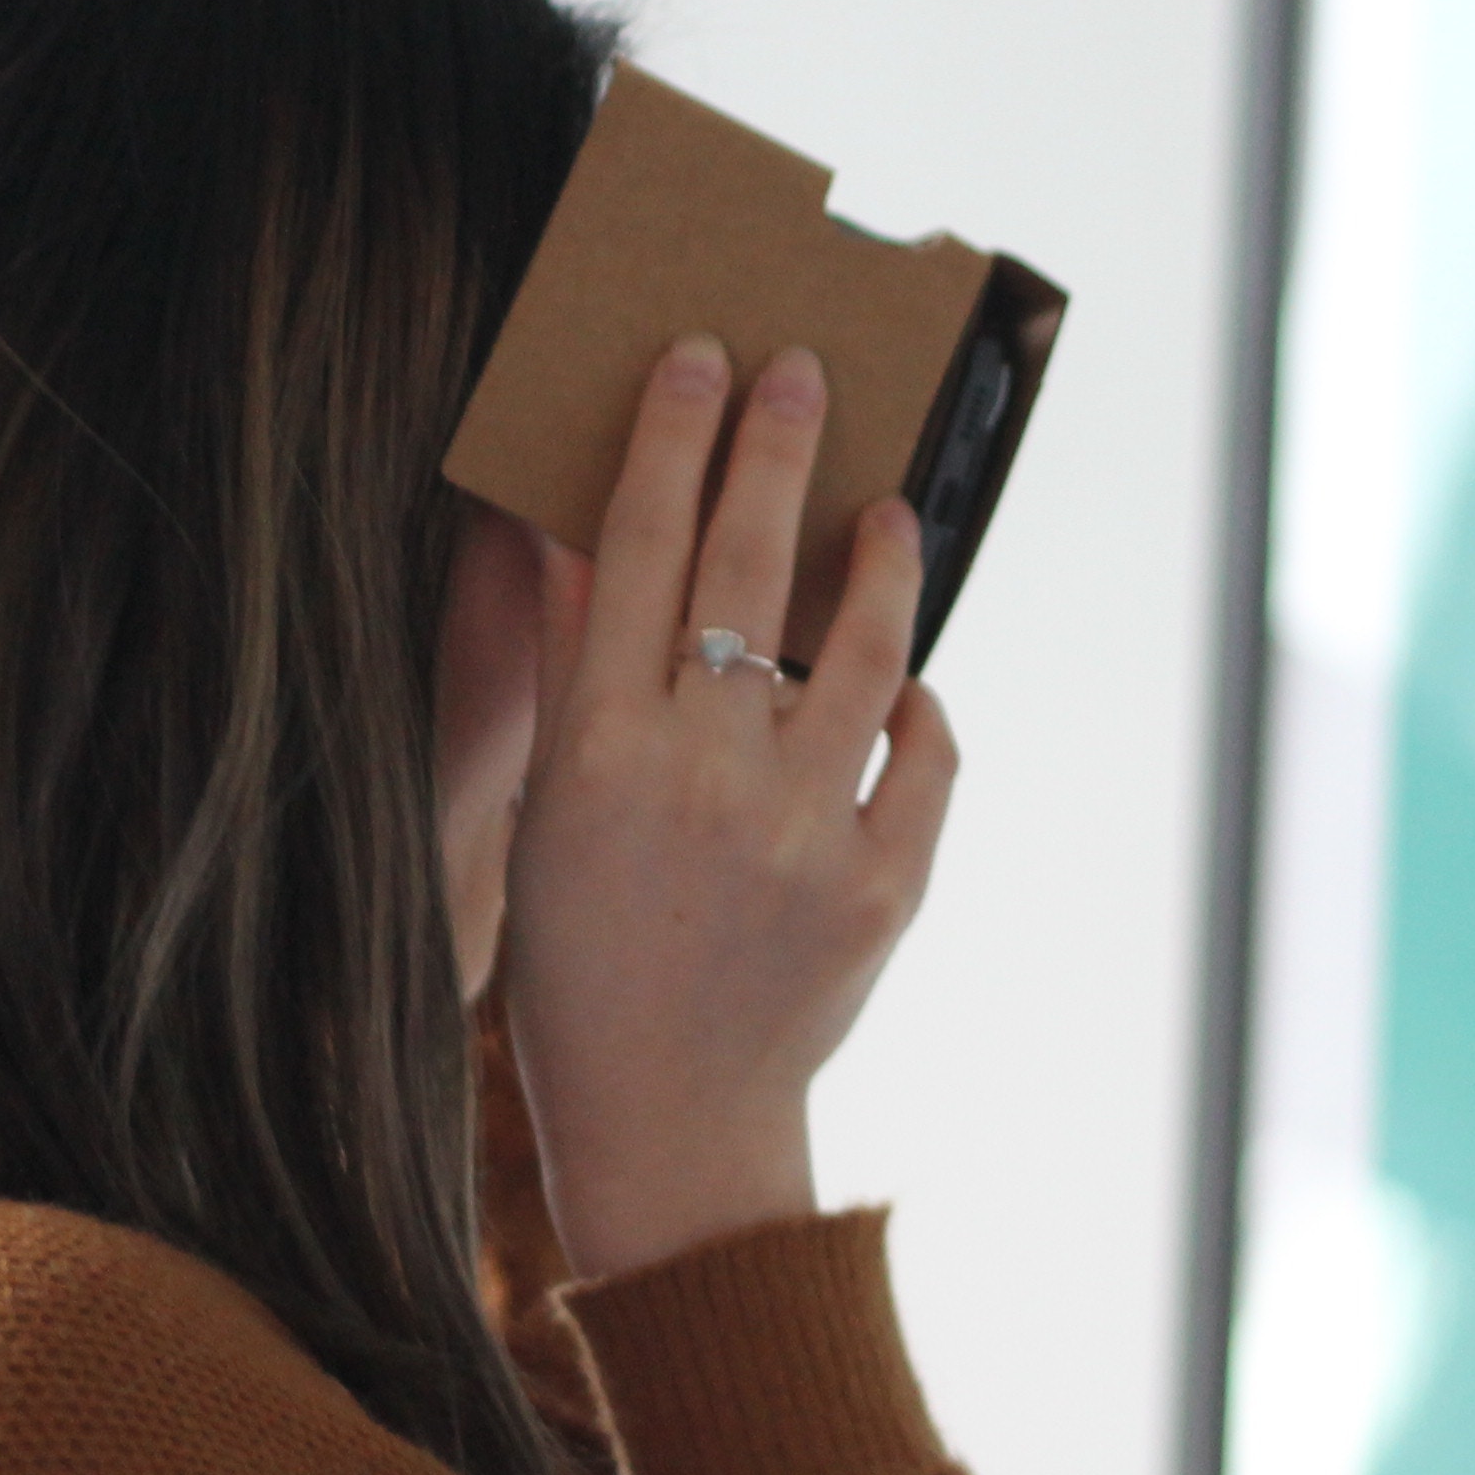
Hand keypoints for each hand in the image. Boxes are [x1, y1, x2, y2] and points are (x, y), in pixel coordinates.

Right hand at [497, 336, 959, 1280]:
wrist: (670, 1118)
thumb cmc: (585, 953)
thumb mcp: (548, 809)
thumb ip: (569, 667)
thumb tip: (567, 528)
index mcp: (600, 752)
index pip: (634, 552)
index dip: (669, 442)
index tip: (700, 357)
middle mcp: (702, 778)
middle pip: (745, 572)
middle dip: (776, 451)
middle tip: (804, 370)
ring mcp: (803, 832)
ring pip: (863, 651)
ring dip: (882, 564)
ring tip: (891, 508)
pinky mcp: (884, 887)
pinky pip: (926, 756)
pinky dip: (920, 707)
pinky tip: (906, 681)